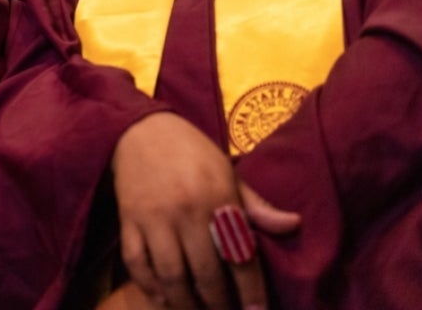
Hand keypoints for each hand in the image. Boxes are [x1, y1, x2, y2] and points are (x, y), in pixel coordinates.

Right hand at [111, 112, 295, 309]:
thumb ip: (257, 205)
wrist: (140, 129)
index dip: (250, 290)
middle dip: (219, 304)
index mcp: (217, 198)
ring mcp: (153, 217)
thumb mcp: (228, 173)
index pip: (239, 255)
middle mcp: (186, 211)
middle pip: (205, 273)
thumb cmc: (192, 152)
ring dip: (186, 303)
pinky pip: (136, 261)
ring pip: (170, 274)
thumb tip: (294, 225)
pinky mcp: (127, 219)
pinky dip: (148, 285)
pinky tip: (164, 297)